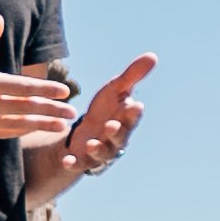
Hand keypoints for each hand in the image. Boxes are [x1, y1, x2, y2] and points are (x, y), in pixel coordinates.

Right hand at [0, 20, 75, 145]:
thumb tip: (0, 19)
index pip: (22, 88)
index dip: (45, 90)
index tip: (65, 92)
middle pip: (25, 109)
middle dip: (51, 111)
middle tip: (73, 114)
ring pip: (17, 124)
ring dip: (41, 125)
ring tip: (62, 127)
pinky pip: (3, 133)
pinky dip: (20, 132)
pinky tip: (32, 130)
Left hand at [42, 54, 155, 182]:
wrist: (86, 131)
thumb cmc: (105, 108)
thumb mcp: (116, 89)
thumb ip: (132, 75)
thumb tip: (153, 55)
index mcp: (125, 120)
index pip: (132, 117)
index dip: (134, 113)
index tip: (136, 106)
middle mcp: (116, 138)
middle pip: (119, 137)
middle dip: (116, 132)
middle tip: (112, 125)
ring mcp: (100, 151)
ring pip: (102, 153)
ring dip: (98, 149)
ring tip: (91, 144)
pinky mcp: (84, 160)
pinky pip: (79, 164)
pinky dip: (74, 164)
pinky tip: (66, 161)